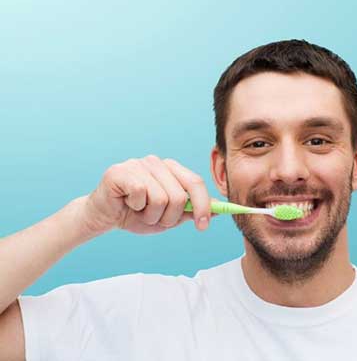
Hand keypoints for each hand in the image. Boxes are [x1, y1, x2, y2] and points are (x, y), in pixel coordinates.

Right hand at [79, 155, 212, 234]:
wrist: (104, 218)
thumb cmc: (136, 215)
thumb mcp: (169, 217)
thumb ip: (192, 211)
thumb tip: (220, 210)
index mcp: (171, 169)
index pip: (195, 182)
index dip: (203, 205)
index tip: (203, 225)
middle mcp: (156, 163)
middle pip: (179, 195)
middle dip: (169, 217)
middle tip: (156, 220)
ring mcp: (138, 164)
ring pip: (160, 198)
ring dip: (151, 215)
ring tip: (140, 212)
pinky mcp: (120, 171)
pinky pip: (141, 194)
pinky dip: (136, 207)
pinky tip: (127, 204)